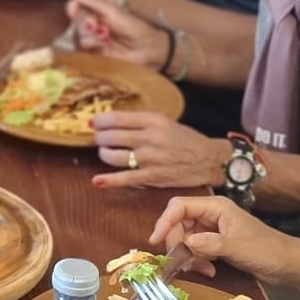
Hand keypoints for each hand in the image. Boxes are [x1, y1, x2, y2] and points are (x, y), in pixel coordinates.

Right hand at [66, 0, 163, 69]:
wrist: (147, 48)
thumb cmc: (134, 27)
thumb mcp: (112, 11)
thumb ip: (92, 1)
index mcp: (97, 12)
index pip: (76, 7)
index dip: (73, 8)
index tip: (75, 8)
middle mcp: (92, 25)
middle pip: (75, 22)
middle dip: (86, 23)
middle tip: (98, 26)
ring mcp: (92, 40)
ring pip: (77, 36)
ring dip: (91, 35)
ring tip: (106, 36)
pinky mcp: (94, 54)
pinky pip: (82, 49)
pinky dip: (92, 44)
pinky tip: (105, 44)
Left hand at [89, 110, 228, 189]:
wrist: (208, 160)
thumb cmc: (185, 139)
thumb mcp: (165, 122)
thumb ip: (141, 122)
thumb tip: (111, 122)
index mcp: (153, 121)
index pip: (117, 118)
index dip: (100, 121)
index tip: (91, 122)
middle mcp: (150, 138)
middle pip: (111, 137)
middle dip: (99, 138)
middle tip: (97, 139)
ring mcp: (150, 159)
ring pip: (114, 156)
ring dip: (103, 154)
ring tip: (104, 152)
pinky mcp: (152, 177)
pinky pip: (125, 178)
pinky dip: (108, 180)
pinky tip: (97, 180)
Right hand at [146, 194, 299, 283]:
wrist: (289, 264)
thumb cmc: (267, 250)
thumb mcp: (238, 247)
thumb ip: (210, 244)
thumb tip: (185, 244)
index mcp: (216, 207)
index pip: (179, 207)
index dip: (164, 222)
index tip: (155, 242)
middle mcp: (211, 215)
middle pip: (179, 224)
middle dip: (178, 244)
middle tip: (181, 263)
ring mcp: (213, 230)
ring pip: (186, 239)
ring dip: (189, 256)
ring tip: (204, 269)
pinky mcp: (217, 244)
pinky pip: (196, 250)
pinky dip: (198, 261)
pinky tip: (210, 270)